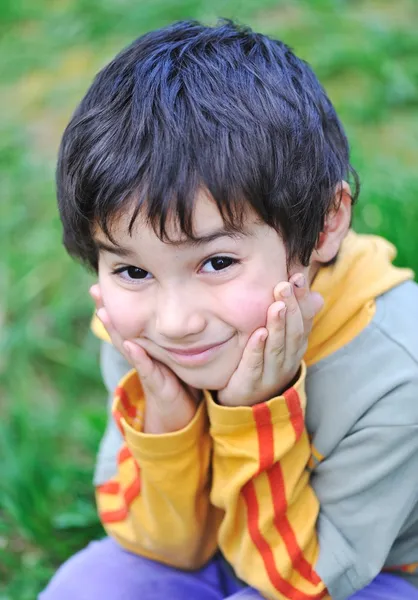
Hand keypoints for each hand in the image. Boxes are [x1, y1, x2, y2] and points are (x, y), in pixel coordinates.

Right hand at [89, 284, 199, 433]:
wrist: (181, 413)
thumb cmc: (179, 379)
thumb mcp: (176, 351)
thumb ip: (175, 332)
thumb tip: (185, 302)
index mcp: (145, 344)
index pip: (129, 319)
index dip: (117, 302)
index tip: (103, 282)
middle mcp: (141, 354)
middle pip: (121, 329)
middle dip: (106, 310)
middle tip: (94, 290)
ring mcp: (146, 368)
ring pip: (127, 346)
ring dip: (114, 330)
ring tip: (103, 311)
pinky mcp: (156, 384)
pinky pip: (146, 369)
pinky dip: (138, 357)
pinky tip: (131, 344)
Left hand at [217, 273, 322, 406]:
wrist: (247, 404)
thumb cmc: (265, 365)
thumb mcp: (282, 342)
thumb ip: (295, 318)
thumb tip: (316, 295)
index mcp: (296, 347)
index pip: (303, 320)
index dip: (301, 299)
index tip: (298, 276)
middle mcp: (287, 359)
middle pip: (292, 332)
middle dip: (290, 307)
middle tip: (284, 284)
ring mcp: (271, 373)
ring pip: (277, 347)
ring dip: (278, 325)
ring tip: (277, 305)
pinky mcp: (251, 383)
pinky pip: (255, 364)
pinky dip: (257, 349)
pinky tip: (258, 333)